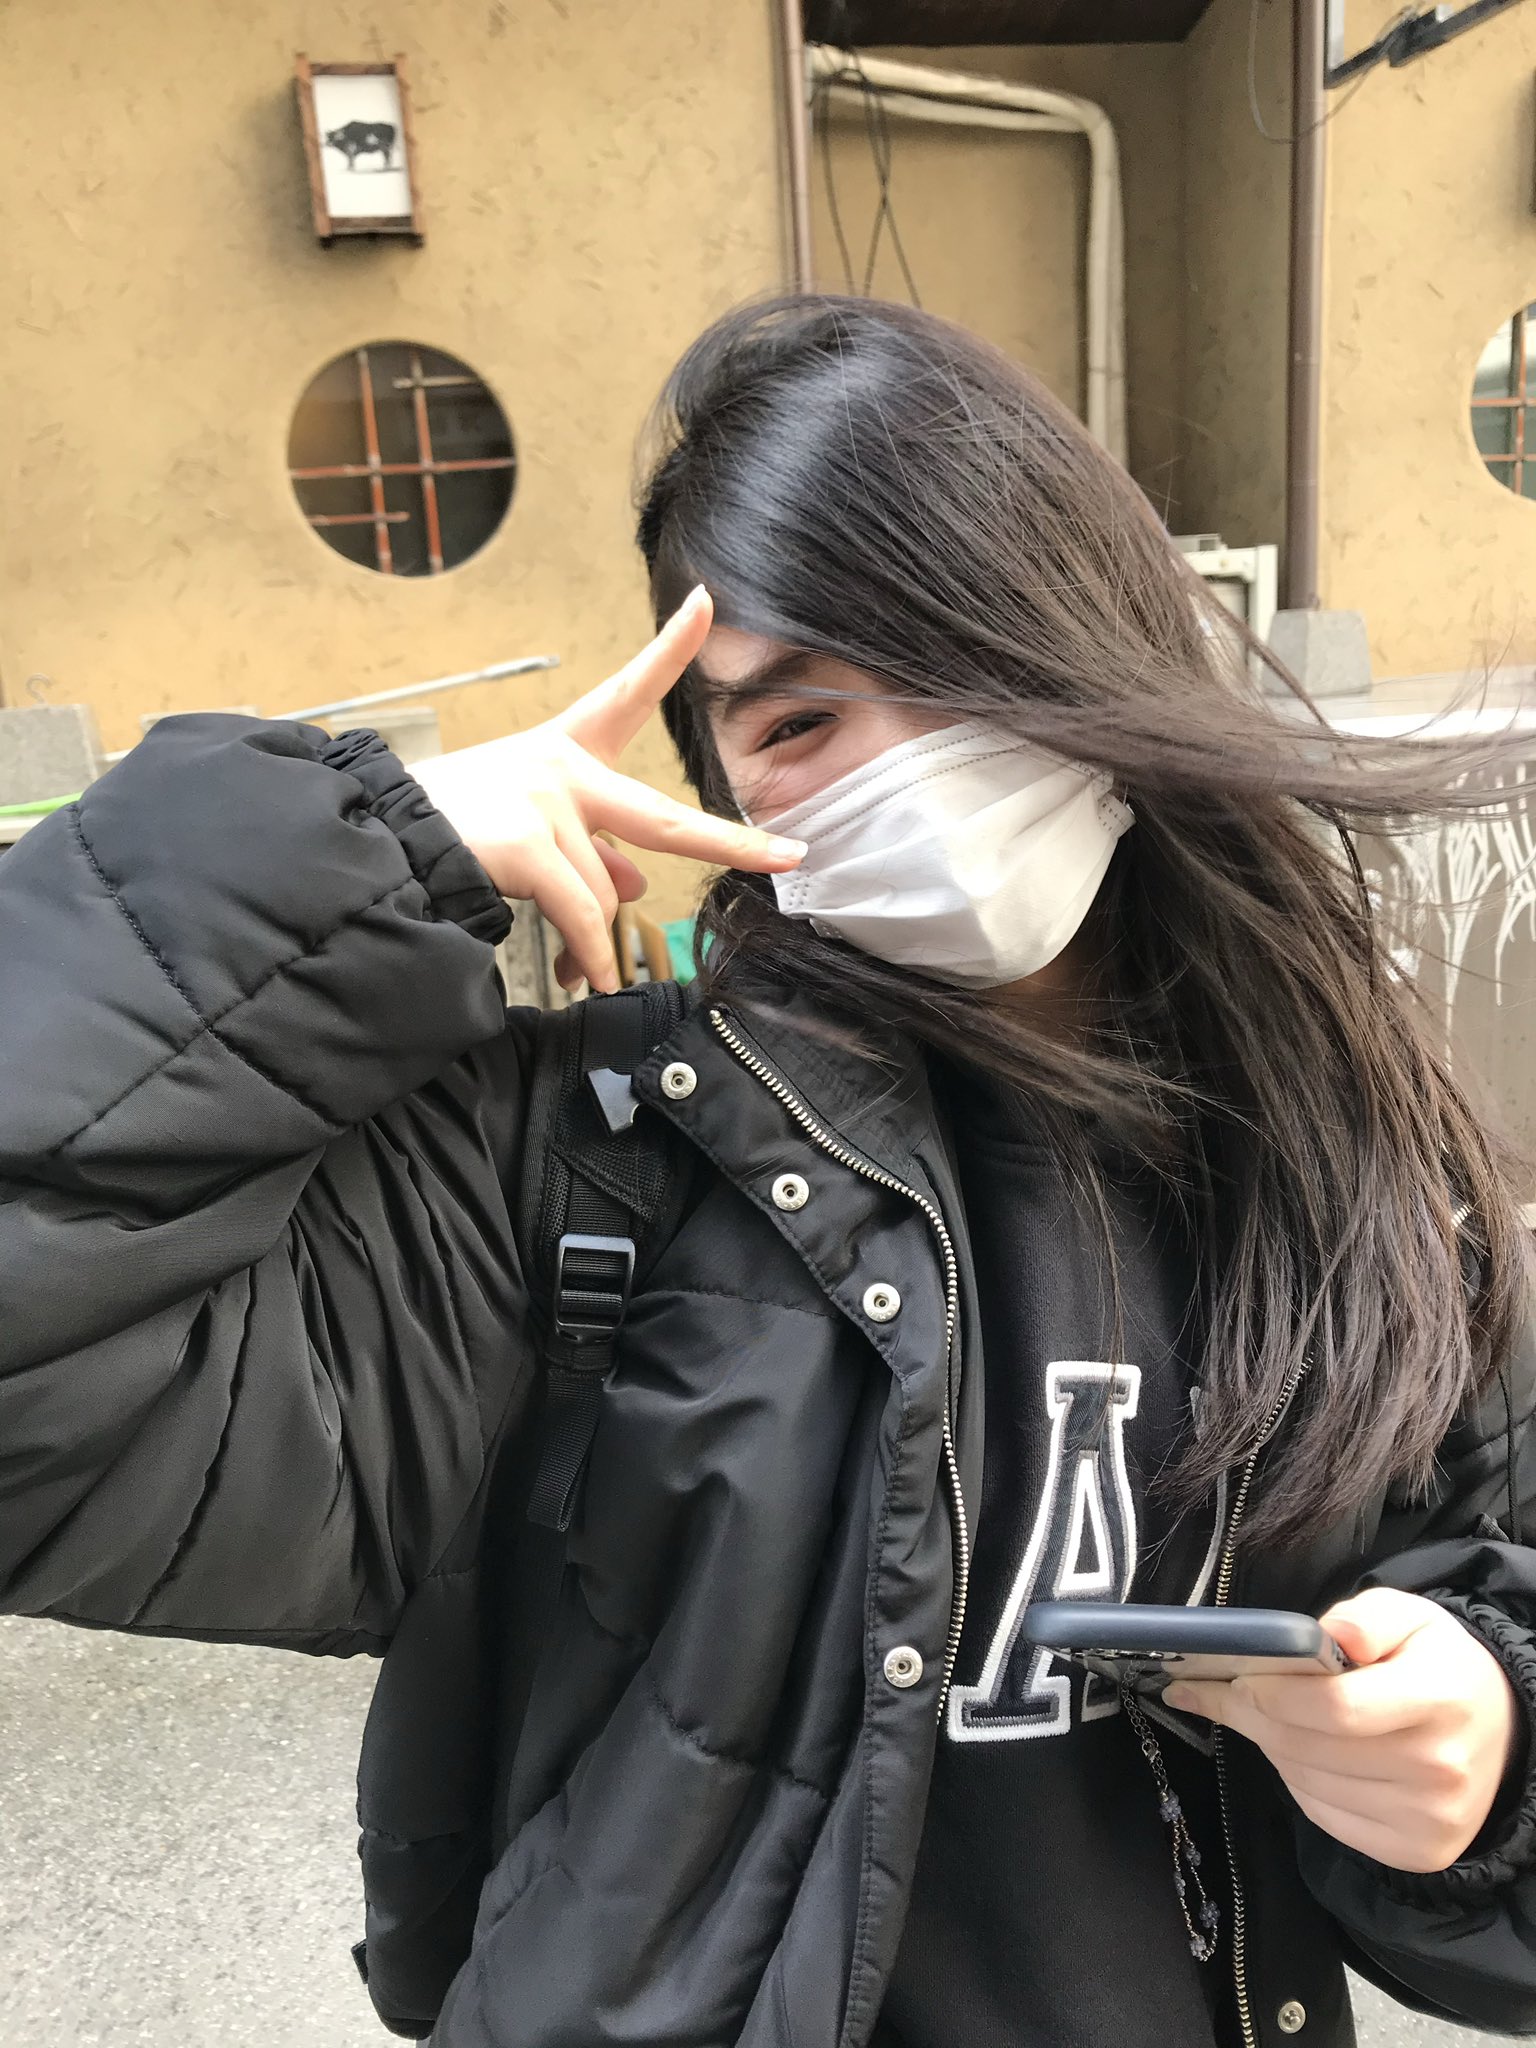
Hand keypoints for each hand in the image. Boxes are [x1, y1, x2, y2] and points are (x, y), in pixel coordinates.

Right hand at [412, 588, 804, 993]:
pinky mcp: (531, 841)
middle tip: (785, 854)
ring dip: (594, 938)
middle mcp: (559, 767)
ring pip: (604, 892)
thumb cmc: (446, 835)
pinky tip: (584, 979)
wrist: (377, 846)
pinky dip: (588, 955)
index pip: (625, 693)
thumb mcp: (524, 829)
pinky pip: (582, 915)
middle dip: (731, 841)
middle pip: (663, 817)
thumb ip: (588, 851)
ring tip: (577, 966)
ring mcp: (546, 801)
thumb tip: (636, 886)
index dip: (670, 649)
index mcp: (560, 752)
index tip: (707, 604)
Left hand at [1165, 1589, 1519, 1872]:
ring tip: (1260, 1714)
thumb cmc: (1435, 1662)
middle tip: (1217, 1691)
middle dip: (1250, 1715)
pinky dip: (1295, 1781)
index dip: (1272, 1692)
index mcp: (1440, 1699)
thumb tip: (1326, 1634)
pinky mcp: (1415, 1851)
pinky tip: (1296, 1751)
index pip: (1334, 1707)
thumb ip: (1363, 1617)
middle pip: (1310, 1748)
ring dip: (1269, 1745)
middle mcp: (1439, 1768)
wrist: (1496, 1728)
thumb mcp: (1408, 1614)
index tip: (1231, 1673)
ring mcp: (1429, 1820)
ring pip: (1307, 1783)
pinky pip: (1324, 1815)